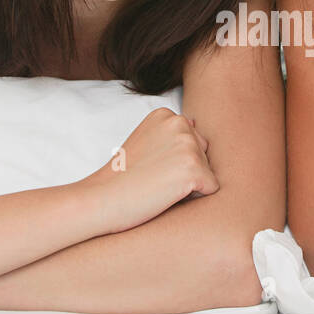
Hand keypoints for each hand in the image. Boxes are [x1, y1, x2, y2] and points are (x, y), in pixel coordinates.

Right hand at [84, 107, 218, 233]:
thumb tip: (195, 123)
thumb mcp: (144, 142)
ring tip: (159, 185)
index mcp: (167, 115)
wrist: (101, 198)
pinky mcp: (194, 169)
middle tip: (154, 176)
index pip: (193, 141)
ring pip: (208, 172)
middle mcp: (180, 123)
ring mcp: (188, 145)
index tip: (150, 165)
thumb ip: (169, 133)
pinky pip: (211, 188)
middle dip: (186, 170)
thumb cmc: (121, 177)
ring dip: (189, 185)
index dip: (174, 160)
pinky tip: (167, 195)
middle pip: (204, 155)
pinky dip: (194, 198)